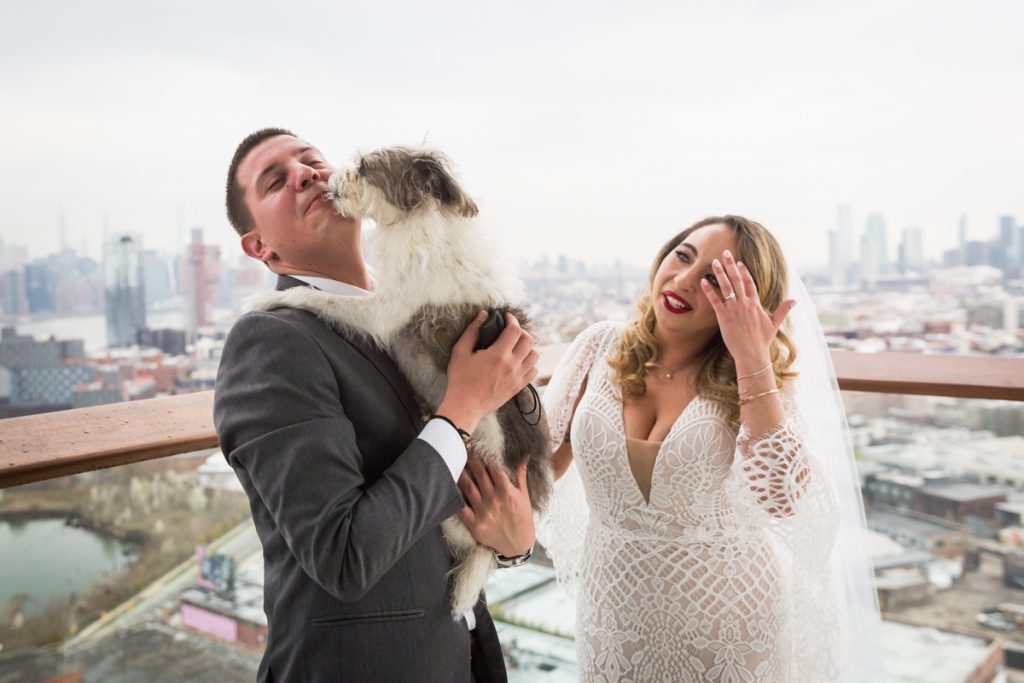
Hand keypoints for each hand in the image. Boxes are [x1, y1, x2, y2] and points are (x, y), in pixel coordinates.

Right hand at [439, 311, 537, 432]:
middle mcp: (512, 365)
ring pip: (534, 355)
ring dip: (527, 346)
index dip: (512, 319)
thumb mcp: (460, 352)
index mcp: (498, 355)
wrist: (464, 407)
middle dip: (521, 331)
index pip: (515, 330)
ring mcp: (517, 378)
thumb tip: (483, 315)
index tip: (506, 317)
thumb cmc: (460, 379)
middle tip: (510, 330)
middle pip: (529, 340)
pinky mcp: (518, 388)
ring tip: (516, 345)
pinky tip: (519, 361)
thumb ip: (472, 331)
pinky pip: (533, 371)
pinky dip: (530, 362)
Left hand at [456, 453, 534, 556]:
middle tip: (463, 445)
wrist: (518, 545)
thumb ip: (521, 474)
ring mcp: (483, 512)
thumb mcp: (525, 496)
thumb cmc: (523, 518)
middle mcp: (494, 500)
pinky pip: (461, 508)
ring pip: (468, 487)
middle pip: (479, 474)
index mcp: (507, 492)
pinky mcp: (474, 524)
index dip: (486, 454)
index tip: (479, 443)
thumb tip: (525, 454)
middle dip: (471, 458)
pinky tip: (449, 485)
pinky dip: (455, 496)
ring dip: (461, 472)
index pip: (494, 467)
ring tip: (454, 459)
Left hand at [700, 249, 795, 372]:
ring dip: (719, 273)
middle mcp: (745, 303)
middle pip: (737, 280)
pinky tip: (703, 281)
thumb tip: (795, 300)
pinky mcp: (724, 317)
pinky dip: (709, 290)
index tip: (739, 262)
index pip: (749, 282)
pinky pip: (715, 300)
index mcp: (756, 304)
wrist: (752, 354)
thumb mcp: (774, 324)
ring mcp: (734, 309)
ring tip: (713, 262)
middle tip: (725, 253)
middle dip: (731, 265)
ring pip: (726, 287)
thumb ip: (783, 310)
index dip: (744, 271)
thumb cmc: (762, 341)